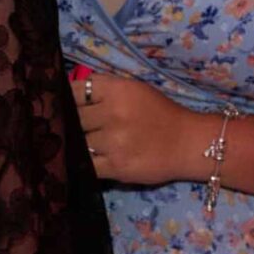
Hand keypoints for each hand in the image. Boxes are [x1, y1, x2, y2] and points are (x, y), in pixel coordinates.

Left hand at [74, 72, 209, 185]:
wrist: (188, 143)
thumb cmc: (159, 113)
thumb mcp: (133, 88)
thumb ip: (102, 87)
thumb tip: (67, 91)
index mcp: (116, 90)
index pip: (74, 92)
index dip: (66, 100)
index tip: (64, 106)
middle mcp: (113, 113)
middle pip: (73, 118)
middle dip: (73, 124)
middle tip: (76, 128)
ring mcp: (114, 142)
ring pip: (78, 142)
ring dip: (80, 145)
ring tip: (89, 145)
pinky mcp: (116, 166)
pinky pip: (87, 165)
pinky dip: (85, 164)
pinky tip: (90, 160)